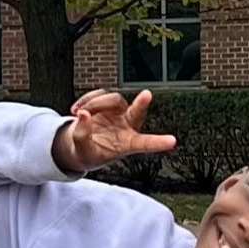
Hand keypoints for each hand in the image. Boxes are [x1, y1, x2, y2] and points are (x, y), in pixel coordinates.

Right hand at [52, 90, 178, 174]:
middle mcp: (126, 126)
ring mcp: (118, 113)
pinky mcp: (107, 103)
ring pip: (112, 99)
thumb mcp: (82, 151)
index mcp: (126, 144)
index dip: (158, 142)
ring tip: (78, 113)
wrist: (77, 146)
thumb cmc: (86, 153)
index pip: (144, 143)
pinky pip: (99, 94)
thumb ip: (82, 135)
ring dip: (94, 103)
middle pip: (136, 112)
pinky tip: (76, 109)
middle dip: (141, 104)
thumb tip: (83, 115)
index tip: (172, 141)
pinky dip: (86, 100)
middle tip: (147, 95)